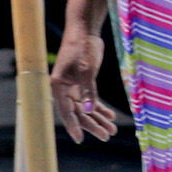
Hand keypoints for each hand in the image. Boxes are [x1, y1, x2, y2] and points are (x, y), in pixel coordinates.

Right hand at [50, 26, 117, 143]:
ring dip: (98, 119)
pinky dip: (100, 108)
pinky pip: (91, 100)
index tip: (80, 139)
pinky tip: (110, 116)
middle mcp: (64, 89)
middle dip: (92, 125)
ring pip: (86, 108)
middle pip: (78, 112)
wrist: (85, 31)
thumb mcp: (87, 68)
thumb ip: (88, 90)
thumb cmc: (82, 47)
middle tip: (106, 136)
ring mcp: (74, 87)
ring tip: (112, 130)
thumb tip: (91, 111)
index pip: (66, 110)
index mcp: (58, 85)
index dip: (73, 125)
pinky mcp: (84, 83)